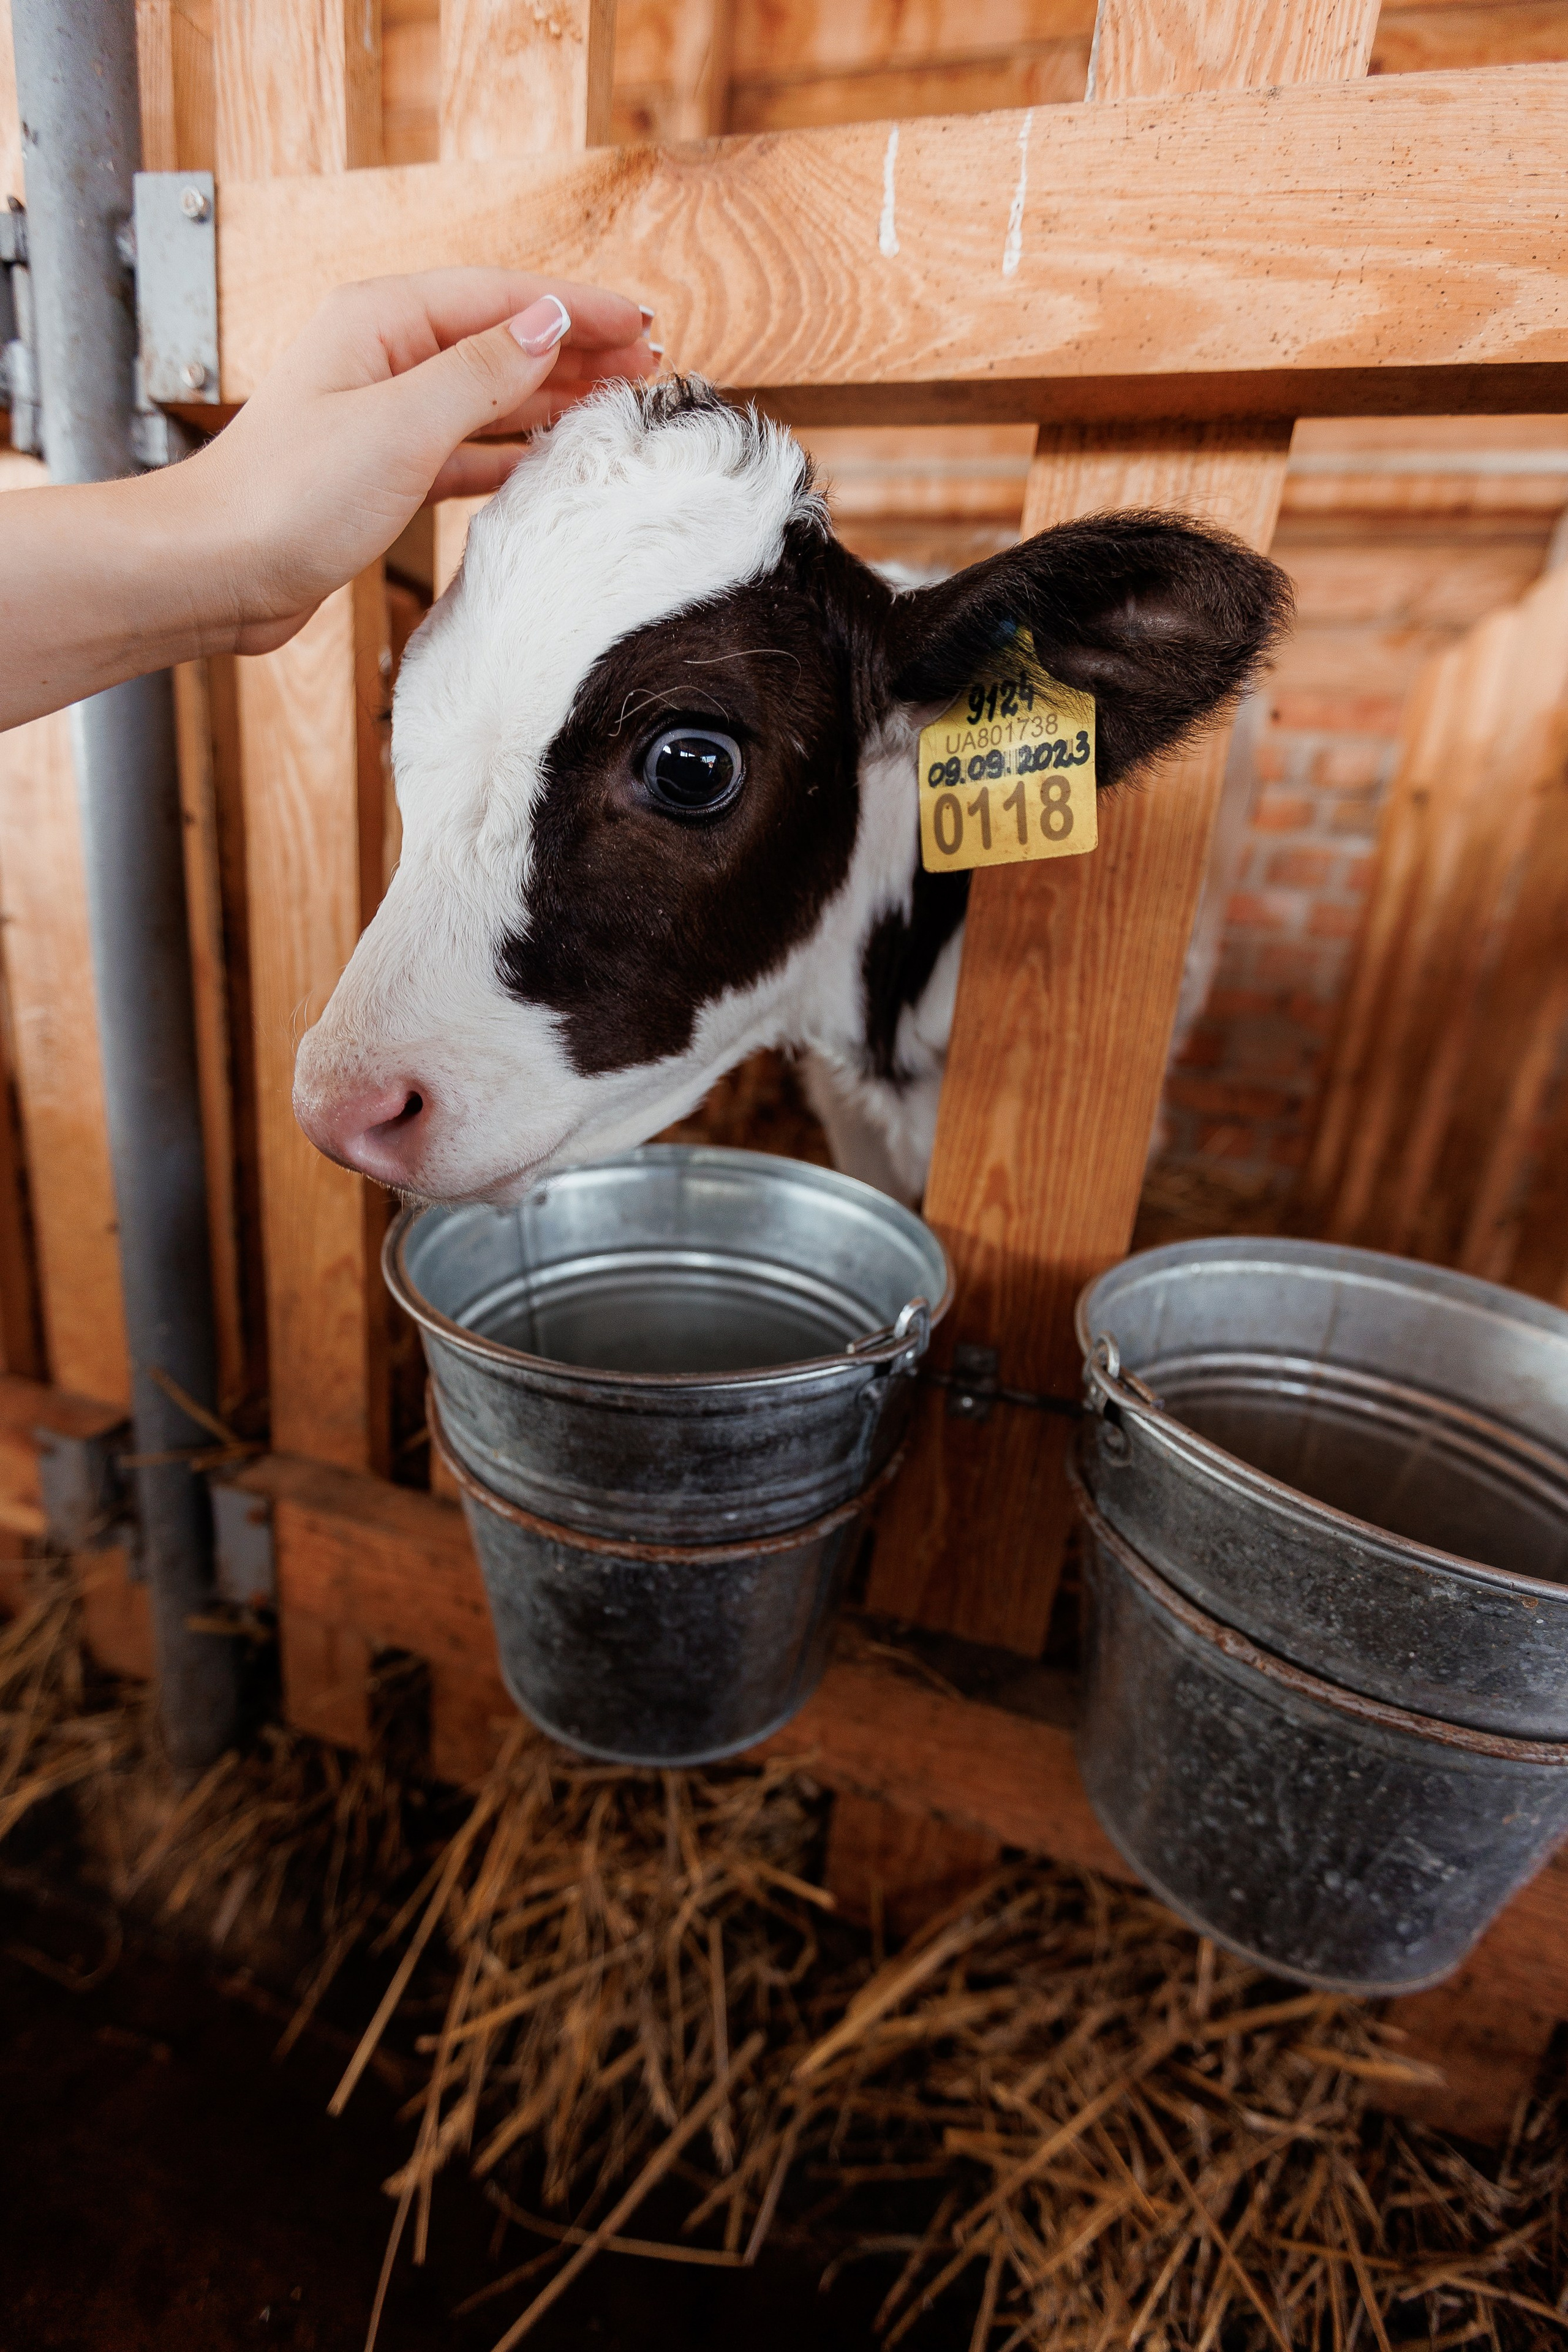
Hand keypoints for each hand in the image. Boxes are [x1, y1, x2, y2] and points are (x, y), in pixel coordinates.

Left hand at [181, 269, 656, 654]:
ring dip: (551, 397)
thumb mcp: (401, 424)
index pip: (502, 298)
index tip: (641, 324)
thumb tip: (549, 325)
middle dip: (574, 349)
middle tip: (647, 366)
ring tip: (614, 405)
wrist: (215, 571)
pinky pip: (465, 449)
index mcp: (380, 321)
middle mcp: (382, 358)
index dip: (577, 308)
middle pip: (499, 339)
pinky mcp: (381, 473)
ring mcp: (382, 416)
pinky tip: (549, 459)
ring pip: (487, 394)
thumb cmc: (287, 496)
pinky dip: (510, 451)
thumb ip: (482, 373)